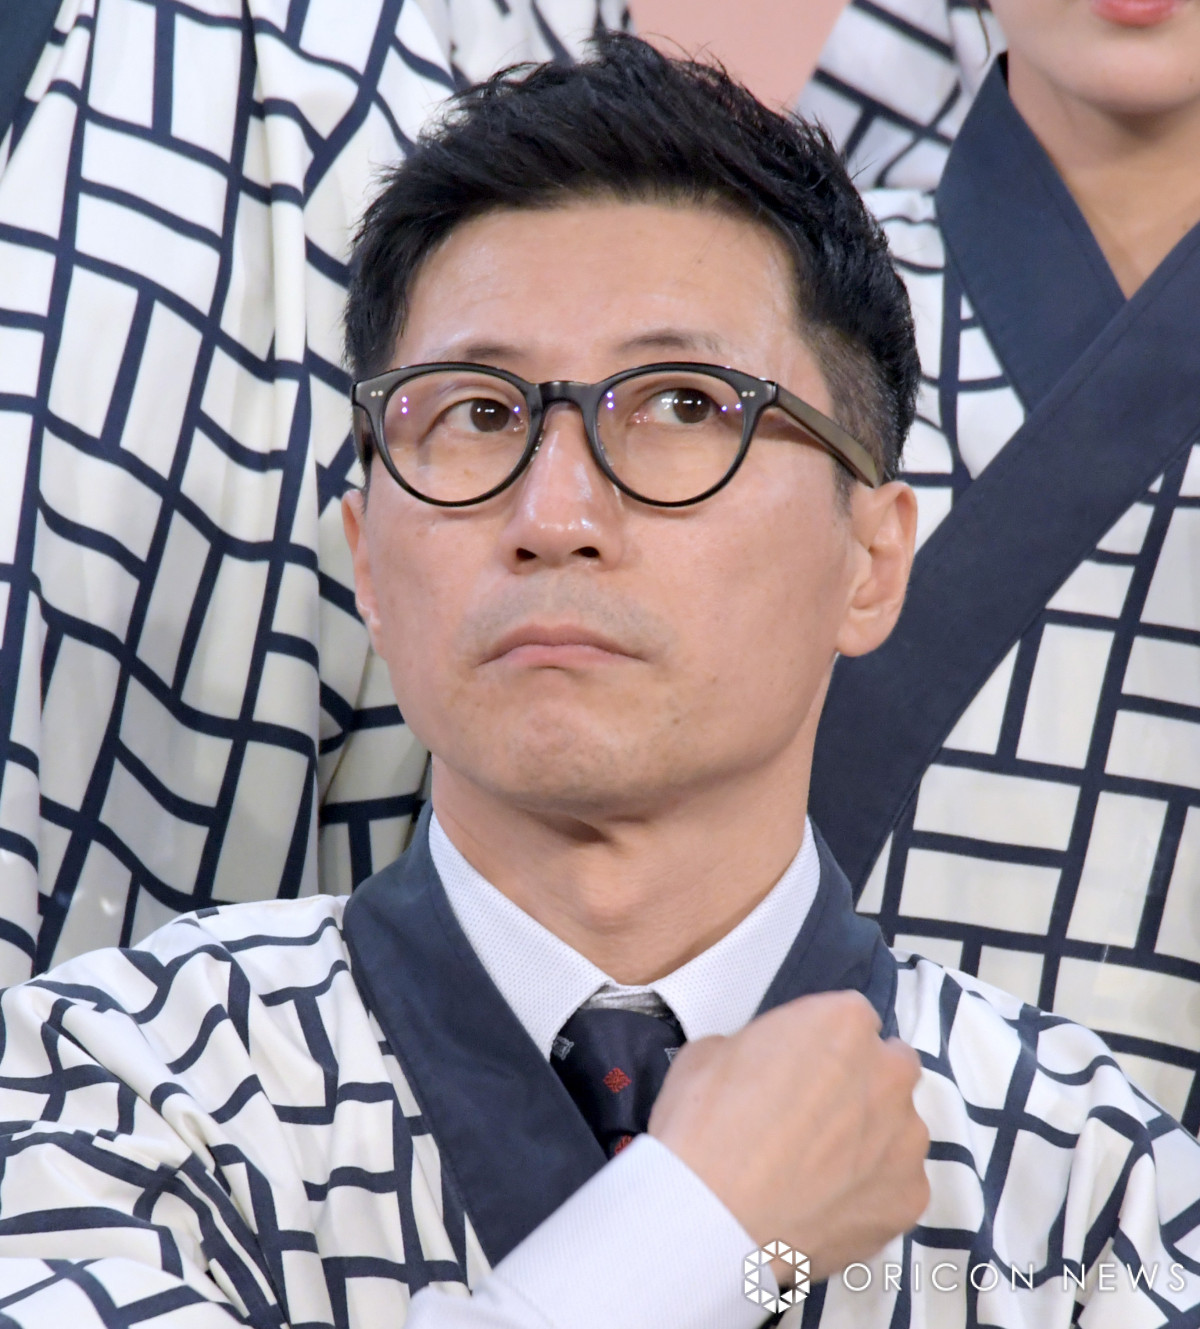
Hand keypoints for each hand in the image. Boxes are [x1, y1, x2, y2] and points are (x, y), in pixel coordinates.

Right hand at [648, 990, 928, 1281]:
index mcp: (843, 1022)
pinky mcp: (909, 1198)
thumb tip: (765, 1068)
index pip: (850, 1019)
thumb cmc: (705, 1124)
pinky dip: (869, 1191)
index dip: (823, 1044)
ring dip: (870, 1138)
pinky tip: (827, 1203)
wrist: (713, 1218)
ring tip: (818, 1169)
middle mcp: (889, 1074)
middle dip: (860, 1085)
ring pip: (897, 1128)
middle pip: (888, 1068)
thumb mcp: (713, 1051)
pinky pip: (895, 1184)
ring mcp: (907, 1140)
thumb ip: (761, 1048)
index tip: (799, 1069)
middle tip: (813, 1116)